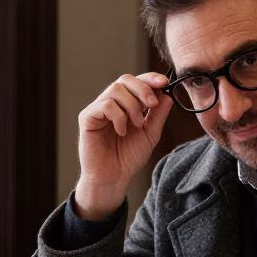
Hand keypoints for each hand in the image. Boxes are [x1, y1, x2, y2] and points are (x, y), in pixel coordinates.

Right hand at [75, 72, 173, 219]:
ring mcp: (97, 109)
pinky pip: (105, 105)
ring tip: (137, 125)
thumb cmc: (129, 158)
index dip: (150, 78)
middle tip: (152, 105)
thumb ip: (159, 114)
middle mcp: (110, 103)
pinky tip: (121, 131)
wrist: (113, 178)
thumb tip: (169, 93)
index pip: (136, 82)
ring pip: (115, 89)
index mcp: (125, 105)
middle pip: (125, 79)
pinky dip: (119, 117)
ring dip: (132, 106)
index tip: (164, 82)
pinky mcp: (87, 117)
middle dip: (143, 89)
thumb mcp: (150, 133)